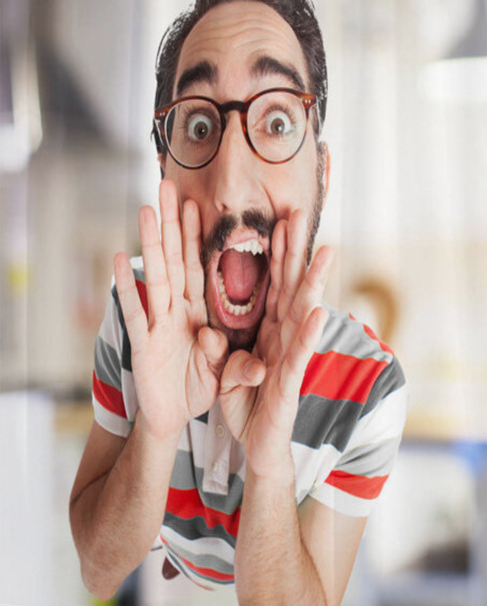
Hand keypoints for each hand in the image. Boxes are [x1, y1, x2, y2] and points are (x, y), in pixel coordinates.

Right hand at [114, 179, 227, 440]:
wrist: (173, 419)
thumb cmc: (198, 387)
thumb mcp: (227, 372)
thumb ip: (237, 360)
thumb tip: (247, 353)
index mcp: (200, 312)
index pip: (203, 267)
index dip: (201, 238)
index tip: (201, 204)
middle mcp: (178, 311)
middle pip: (177, 260)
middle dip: (174, 225)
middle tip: (168, 186)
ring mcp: (159, 325)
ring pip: (158, 277)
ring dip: (153, 244)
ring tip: (148, 209)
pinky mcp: (144, 344)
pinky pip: (137, 312)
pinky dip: (128, 288)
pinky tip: (120, 260)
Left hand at [219, 210, 331, 475]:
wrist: (258, 449)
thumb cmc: (248, 407)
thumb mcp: (226, 375)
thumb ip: (222, 353)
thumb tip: (212, 335)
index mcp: (266, 331)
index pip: (272, 286)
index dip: (275, 255)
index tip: (277, 221)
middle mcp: (282, 337)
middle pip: (289, 288)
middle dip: (295, 253)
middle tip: (301, 216)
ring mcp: (290, 358)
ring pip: (302, 313)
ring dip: (313, 283)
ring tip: (325, 253)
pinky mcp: (290, 383)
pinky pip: (299, 355)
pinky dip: (308, 334)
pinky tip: (318, 312)